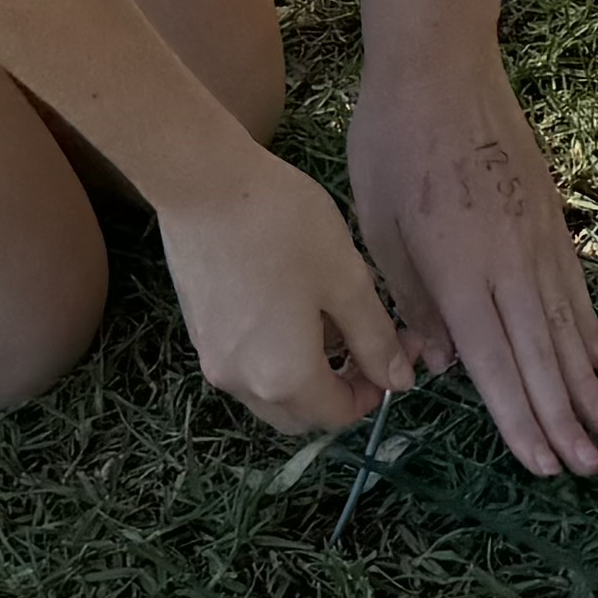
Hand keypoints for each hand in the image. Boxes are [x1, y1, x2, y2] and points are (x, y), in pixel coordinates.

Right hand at [159, 157, 409, 439]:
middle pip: (302, 414)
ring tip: (332, 316)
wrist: (203, 182)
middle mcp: (241, 384)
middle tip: (369, 339)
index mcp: (284, 378)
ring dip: (308, 374)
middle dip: (341, 390)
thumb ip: (375, 339)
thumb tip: (399, 382)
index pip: (338, 415)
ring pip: (271, 393)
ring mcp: (212, 360)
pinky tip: (292, 306)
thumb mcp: (346, 280)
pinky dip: (277, 357)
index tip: (397, 347)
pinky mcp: (198, 333)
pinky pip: (247, 366)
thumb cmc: (285, 226)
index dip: (374, 391)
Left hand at [349, 52, 597, 476]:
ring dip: (585, 385)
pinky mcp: (550, 215)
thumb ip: (411, 302)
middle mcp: (508, 260)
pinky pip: (573, 287)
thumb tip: (438, 367)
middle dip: (562, 419)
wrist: (440, 65)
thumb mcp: (377, 228)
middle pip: (540, 355)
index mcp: (458, 268)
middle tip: (588, 471)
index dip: (519, 419)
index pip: (494, 362)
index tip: (542, 465)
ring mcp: (537, 237)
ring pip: (566, 326)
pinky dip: (587, 329)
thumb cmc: (391, 144)